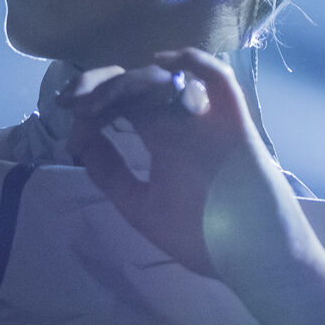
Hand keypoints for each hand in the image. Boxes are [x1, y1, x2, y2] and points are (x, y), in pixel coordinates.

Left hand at [65, 49, 324, 324]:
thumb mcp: (141, 206)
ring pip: (171, 78)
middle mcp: (182, 124)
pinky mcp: (236, 126)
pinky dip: (195, 64)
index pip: (122, 103)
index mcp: (160, 141)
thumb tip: (77, 135)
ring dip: (132, 79)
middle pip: (139, 84)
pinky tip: (164, 62)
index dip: (91, 98)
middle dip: (101, 84)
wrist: (258, 262)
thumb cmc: (204, 238)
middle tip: (73, 98)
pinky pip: (221, 83)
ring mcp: (209, 122)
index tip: (65, 108)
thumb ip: (110, 172)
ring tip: (100, 96)